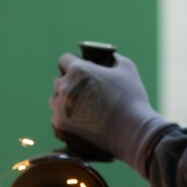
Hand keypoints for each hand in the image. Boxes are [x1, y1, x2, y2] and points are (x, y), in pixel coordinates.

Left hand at [50, 52, 170, 174]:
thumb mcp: (127, 68)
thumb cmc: (131, 98)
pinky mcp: (61, 124)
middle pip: (59, 81)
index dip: (73, 63)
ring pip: (55, 100)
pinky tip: (78, 120)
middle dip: (69, 83)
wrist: (132, 130)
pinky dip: (65, 118)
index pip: (64, 60)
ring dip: (64, 101)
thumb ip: (114, 58)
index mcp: (78, 70)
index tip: (79, 70)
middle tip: (84, 91)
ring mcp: (60, 106)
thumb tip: (109, 56)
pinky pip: (56, 117)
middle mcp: (65, 86)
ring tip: (80, 107)